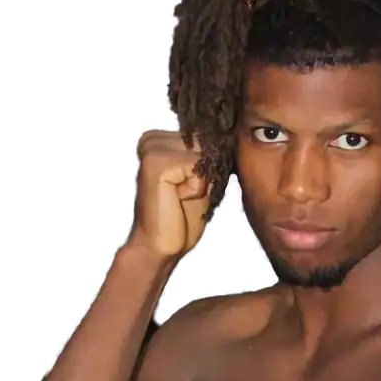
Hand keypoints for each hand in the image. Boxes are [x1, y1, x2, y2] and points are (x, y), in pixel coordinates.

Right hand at [130, 130, 213, 259]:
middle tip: (182, 194)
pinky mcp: (156, 163)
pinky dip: (195, 188)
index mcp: (159, 138)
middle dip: (204, 173)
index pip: (204, 136)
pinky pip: (197, 170)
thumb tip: (229, 138)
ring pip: (203, 154)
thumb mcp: (200, 179)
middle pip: (205, 143)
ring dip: (199, 181)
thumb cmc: (180, 215)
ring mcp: (151, 147)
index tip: (186, 187)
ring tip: (179, 196)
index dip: (208, 165)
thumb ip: (209, 157)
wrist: (159, 244)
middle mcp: (151, 137)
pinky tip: (177, 198)